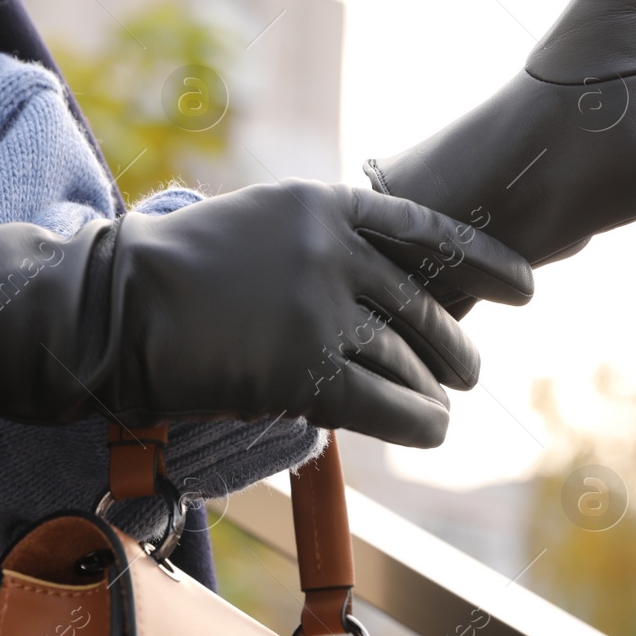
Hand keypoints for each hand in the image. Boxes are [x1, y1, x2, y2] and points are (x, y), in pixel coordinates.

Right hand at [0, 181, 533, 446]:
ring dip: (433, 390)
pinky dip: (419, 421)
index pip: (429, 231)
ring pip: (411, 360)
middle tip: (469, 368)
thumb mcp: (255, 222)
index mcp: (325, 205)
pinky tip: (430, 430)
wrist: (110, 307)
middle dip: (454, 345)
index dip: (484, 262)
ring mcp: (324, 309)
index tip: (526, 286)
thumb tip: (377, 280)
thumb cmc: (169, 270)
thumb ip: (319, 241)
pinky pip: (390, 403)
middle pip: (426, 306)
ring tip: (442, 408)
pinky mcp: (308, 370)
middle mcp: (335, 250)